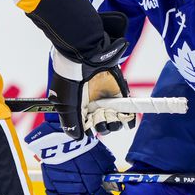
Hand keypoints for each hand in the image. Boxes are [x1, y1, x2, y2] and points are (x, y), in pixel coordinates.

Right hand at [25, 122, 116, 194]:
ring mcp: (64, 190)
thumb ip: (109, 171)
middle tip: (97, 194)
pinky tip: (68, 189)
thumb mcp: (104, 158)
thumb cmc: (84, 147)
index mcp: (92, 187)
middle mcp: (78, 192)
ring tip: (83, 189)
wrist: (61, 140)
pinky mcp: (51, 185)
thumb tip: (113, 177)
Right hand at [48, 11, 132, 138]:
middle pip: (102, 126)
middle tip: (99, 117)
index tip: (90, 125)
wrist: (85, 56)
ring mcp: (107, 100)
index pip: (87, 127)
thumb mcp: (65, 104)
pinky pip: (126, 111)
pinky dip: (128, 120)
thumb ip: (71, 123)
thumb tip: (77, 138)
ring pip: (115, 121)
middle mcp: (94, 106)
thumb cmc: (70, 79)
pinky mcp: (119, 93)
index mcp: (79, 108)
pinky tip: (126, 123)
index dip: (90, 129)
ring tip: (110, 116)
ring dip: (114, 124)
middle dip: (103, 127)